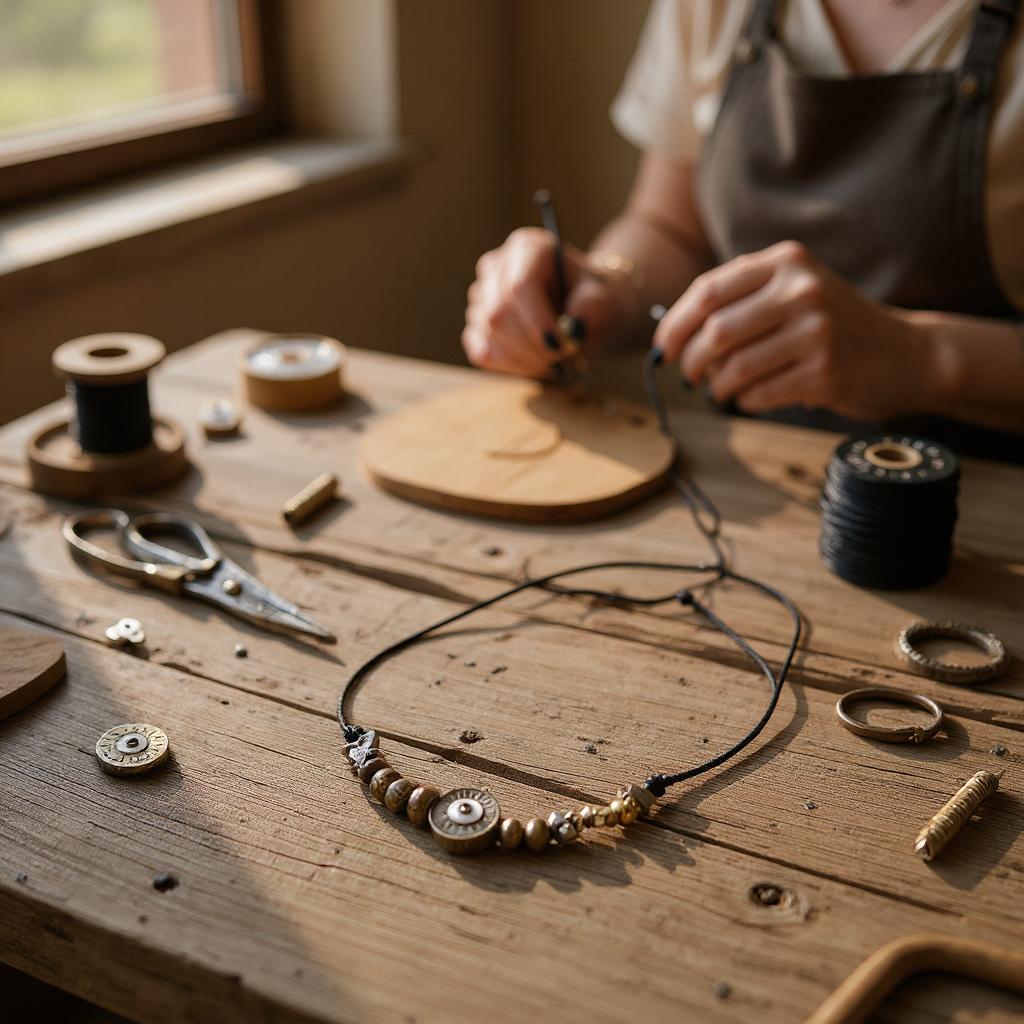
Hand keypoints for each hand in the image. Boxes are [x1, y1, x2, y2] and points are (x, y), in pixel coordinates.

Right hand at [462, 228, 618, 377]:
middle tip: (563, 358)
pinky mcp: (476, 327)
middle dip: (532, 345)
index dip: (538, 322)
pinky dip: (512, 366)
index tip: (563, 347)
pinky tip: (537, 363)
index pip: (520, 286)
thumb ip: (592, 310)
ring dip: (525, 358)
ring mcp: (481, 298)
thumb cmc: (592, 300)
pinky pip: (483, 353)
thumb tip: (573, 330)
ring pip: (489, 334)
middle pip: (499, 313)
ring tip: (555, 360)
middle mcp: (496, 268)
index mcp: (527, 248)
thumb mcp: (604, 300)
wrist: (585, 312)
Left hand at [653, 241, 930, 418]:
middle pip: (716, 332)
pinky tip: (752, 397)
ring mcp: (816, 331)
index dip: (676, 325)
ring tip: (722, 390)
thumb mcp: (795, 290)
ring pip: (736, 367)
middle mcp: (802, 290)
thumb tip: (673, 336)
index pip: (709, 291)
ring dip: (718, 386)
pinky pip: (760, 394)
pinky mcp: (824, 372)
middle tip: (690, 376)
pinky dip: (745, 401)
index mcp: (787, 262)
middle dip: (692, 361)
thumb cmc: (833, 325)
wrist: (907, 353)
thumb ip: (741, 300)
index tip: (665, 349)